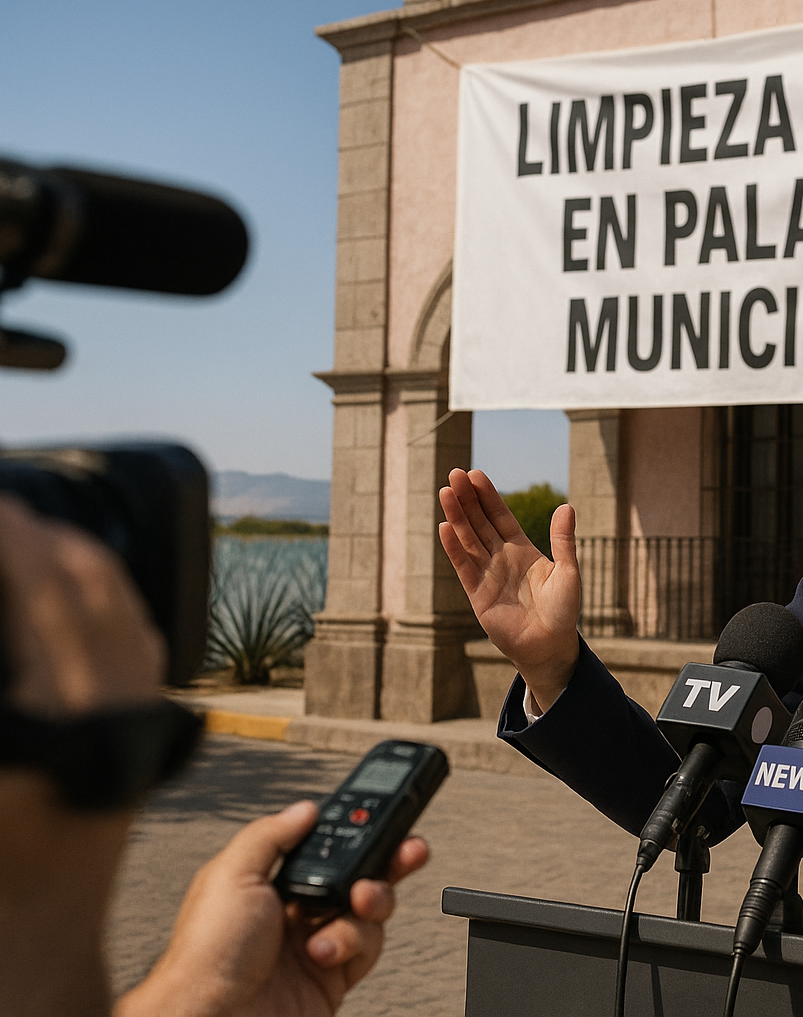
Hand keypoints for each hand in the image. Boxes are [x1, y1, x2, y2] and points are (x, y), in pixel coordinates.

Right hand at [0, 495, 166, 1015]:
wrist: (33, 934)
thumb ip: (8, 676)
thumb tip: (14, 621)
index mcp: (71, 708)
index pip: (47, 588)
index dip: (17, 539)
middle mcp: (121, 708)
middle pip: (94, 592)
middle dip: (46, 542)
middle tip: (9, 515)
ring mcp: (139, 721)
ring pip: (125, 615)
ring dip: (81, 571)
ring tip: (35, 541)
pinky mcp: (142, 737)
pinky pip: (139, 653)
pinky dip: (108, 613)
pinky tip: (78, 601)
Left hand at [116, 800, 429, 1016]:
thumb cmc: (206, 956)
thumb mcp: (229, 877)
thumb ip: (269, 835)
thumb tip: (304, 809)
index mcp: (271, 882)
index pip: (324, 846)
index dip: (355, 831)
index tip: (385, 816)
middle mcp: (296, 910)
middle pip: (357, 874)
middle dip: (386, 860)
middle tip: (407, 850)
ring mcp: (318, 942)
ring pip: (369, 910)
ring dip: (369, 904)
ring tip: (355, 904)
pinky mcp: (335, 976)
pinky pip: (368, 949)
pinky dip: (355, 944)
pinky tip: (327, 949)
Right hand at [438, 468, 579, 710]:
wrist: (550, 645)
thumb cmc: (563, 610)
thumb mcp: (568, 571)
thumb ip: (563, 541)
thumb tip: (567, 506)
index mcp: (522, 550)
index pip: (500, 516)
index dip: (488, 497)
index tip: (475, 475)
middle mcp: (501, 558)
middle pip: (480, 523)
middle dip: (467, 499)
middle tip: (454, 473)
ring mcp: (487, 575)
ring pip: (468, 540)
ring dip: (457, 517)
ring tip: (446, 492)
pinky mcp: (477, 594)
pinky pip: (464, 567)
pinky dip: (454, 548)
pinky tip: (445, 527)